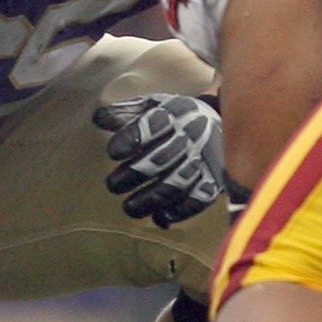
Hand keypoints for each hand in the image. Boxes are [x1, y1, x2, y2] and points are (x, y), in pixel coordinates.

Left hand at [95, 93, 231, 227]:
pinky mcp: (215, 180)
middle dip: (133, 174)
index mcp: (173, 114)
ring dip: (151, 198)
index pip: (150, 126)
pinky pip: (199, 199)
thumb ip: (126, 112)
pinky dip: (180, 210)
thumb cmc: (176, 117)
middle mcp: (190, 136)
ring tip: (129, 208)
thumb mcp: (153, 105)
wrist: (222, 123)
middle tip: (112, 185)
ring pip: (177, 183)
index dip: (129, 139)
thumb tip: (98, 119)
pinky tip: (162, 216)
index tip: (113, 153)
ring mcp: (204, 160)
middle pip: (160, 159)